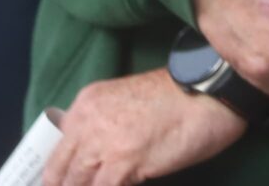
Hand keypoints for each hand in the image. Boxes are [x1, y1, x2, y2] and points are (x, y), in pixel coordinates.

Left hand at [41, 72, 242, 185]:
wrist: (211, 92)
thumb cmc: (181, 99)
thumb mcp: (129, 105)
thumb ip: (105, 130)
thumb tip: (94, 168)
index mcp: (87, 104)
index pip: (56, 152)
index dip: (57, 178)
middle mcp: (87, 121)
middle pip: (59, 173)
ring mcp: (102, 142)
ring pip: (76, 185)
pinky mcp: (122, 162)